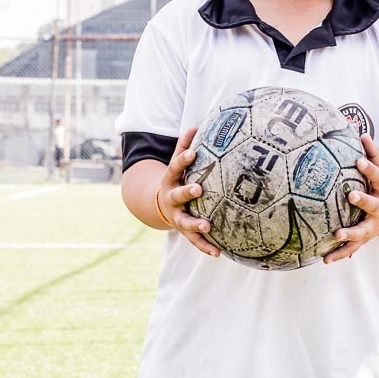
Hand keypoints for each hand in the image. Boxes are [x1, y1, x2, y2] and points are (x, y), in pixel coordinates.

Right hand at [156, 126, 220, 257]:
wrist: (159, 206)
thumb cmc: (177, 180)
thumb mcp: (176, 164)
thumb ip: (184, 147)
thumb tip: (194, 125)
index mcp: (171, 180)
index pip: (175, 167)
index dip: (183, 160)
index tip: (192, 154)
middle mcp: (172, 199)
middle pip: (178, 195)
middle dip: (187, 192)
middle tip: (198, 189)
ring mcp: (178, 216)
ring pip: (185, 222)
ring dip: (196, 224)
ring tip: (208, 226)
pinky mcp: (185, 231)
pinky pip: (195, 241)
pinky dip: (206, 247)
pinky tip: (219, 253)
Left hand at [323, 134, 378, 263]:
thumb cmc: (378, 188)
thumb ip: (372, 154)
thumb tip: (362, 131)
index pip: (377, 176)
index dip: (369, 168)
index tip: (358, 161)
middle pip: (372, 205)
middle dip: (363, 200)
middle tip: (351, 195)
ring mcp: (371, 226)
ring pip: (361, 231)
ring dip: (350, 234)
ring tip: (336, 235)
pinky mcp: (363, 240)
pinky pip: (351, 249)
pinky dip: (339, 255)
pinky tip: (324, 260)